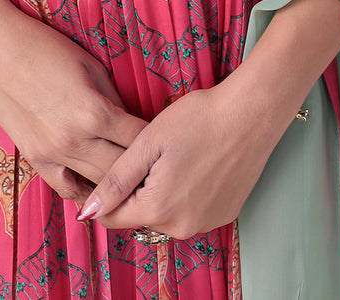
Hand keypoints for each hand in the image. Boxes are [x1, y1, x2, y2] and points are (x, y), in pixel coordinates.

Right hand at [0, 8, 147, 205]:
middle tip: (157, 167)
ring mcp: (53, 154)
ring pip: (97, 185)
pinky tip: (100, 192)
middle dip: (143, 169)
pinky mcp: (35, 160)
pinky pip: (66, 189)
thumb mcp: (91, 67)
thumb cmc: (46, 48)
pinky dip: (86, 193)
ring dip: (118, 185)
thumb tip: (132, 121)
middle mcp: (76, 140)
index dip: (157, 142)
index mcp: (95, 112)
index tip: (167, 141)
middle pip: (123, 170)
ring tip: (136, 184)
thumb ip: (113, 99)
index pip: (140, 140)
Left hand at [76, 80, 288, 238]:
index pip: (113, 217)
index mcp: (158, 209)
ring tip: (177, 154)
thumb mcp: (149, 142)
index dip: (106, 192)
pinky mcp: (225, 214)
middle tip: (153, 151)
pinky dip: (188, 193)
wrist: (251, 113)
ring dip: (162, 191)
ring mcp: (206, 223)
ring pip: (167, 213)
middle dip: (138, 188)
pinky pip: (192, 211)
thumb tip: (88, 212)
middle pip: (141, 214)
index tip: (114, 166)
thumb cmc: (199, 119)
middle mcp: (182, 227)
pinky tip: (197, 163)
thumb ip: (116, 180)